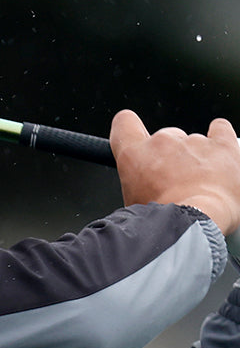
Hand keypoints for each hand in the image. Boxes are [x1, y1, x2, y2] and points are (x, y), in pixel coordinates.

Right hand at [111, 110, 239, 235]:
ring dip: (197, 159)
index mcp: (134, 154)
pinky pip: (221, 130)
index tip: (136, 135)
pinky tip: (220, 155)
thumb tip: (143, 188)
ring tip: (202, 185)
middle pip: (166, 137)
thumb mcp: (132, 203)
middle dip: (171, 156)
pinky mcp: (222, 146)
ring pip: (194, 142)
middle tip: (178, 181)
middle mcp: (162, 142)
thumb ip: (136, 184)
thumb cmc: (162, 220)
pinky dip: (220, 137)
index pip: (124, 123)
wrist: (194, 224)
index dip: (129, 127)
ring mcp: (194, 142)